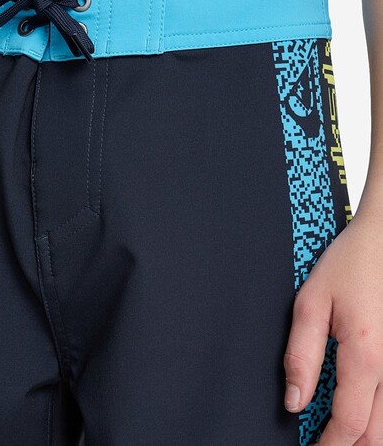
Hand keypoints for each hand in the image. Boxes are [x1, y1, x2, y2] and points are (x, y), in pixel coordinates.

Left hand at [283, 210, 382, 444]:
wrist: (382, 242)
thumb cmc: (349, 266)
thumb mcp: (311, 304)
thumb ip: (301, 354)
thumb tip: (294, 399)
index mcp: (365, 357)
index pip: (349, 424)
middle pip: (378, 433)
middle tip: (325, 445)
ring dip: (368, 435)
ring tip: (340, 434)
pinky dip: (381, 413)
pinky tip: (364, 408)